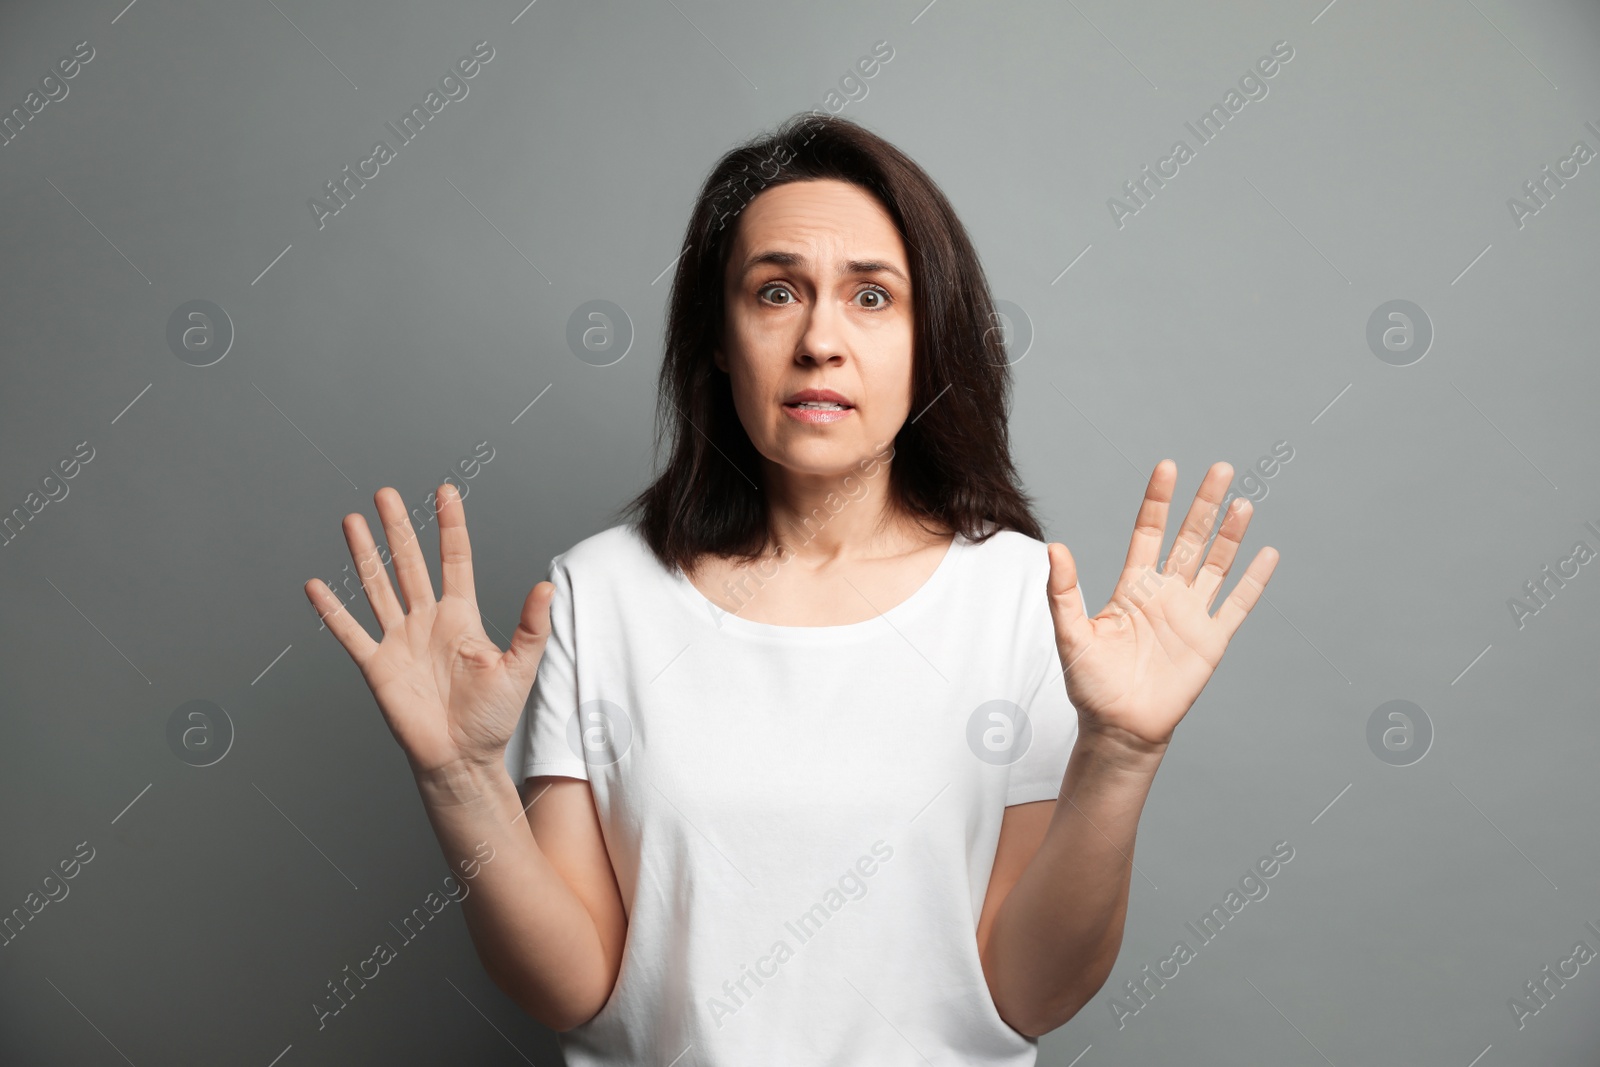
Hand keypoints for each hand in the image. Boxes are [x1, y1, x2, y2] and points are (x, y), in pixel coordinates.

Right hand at [305, 484, 554, 779]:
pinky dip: (333, 611)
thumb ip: (531, 627)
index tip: (445, 491)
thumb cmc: (492, 718)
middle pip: (410, 564)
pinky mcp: (378, 666)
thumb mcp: (520, 668)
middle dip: (398, 528)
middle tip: (386, 493)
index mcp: (461, 617)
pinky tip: (316, 586)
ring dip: (364, 555)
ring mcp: (400, 641)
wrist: (461, 758)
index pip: (454, 559)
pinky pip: (351, 633)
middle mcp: (427, 621)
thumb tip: (547, 586)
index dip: (450, 525)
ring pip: (378, 587)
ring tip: (352, 521)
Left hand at [1044, 460, 1278, 752]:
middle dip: (1205, 504)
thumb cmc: (1091, 684)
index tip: (1168, 467)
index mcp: (1133, 587)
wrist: (1119, 728)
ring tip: (1242, 501)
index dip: (1159, 501)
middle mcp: (1166, 594)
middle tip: (1221, 468)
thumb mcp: (1071, 634)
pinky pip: (1237, 605)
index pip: (1149, 533)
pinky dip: (1253, 580)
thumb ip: (1064, 592)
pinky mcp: (1211, 641)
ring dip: (1230, 535)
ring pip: (1216, 565)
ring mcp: (1191, 615)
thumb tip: (1054, 548)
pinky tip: (1267, 553)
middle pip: (1190, 539)